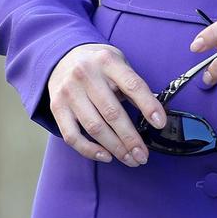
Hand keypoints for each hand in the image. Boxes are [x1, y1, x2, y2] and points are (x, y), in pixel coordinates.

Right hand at [47, 43, 166, 167]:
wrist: (62, 58)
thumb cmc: (97, 65)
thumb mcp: (118, 63)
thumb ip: (132, 86)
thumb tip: (154, 113)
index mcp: (107, 61)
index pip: (132, 85)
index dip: (148, 105)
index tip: (159, 123)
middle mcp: (86, 74)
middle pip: (112, 113)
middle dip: (131, 138)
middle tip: (143, 155)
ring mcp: (69, 91)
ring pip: (94, 127)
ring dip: (115, 148)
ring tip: (130, 159)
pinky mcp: (57, 107)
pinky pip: (72, 136)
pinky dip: (90, 150)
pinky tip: (106, 156)